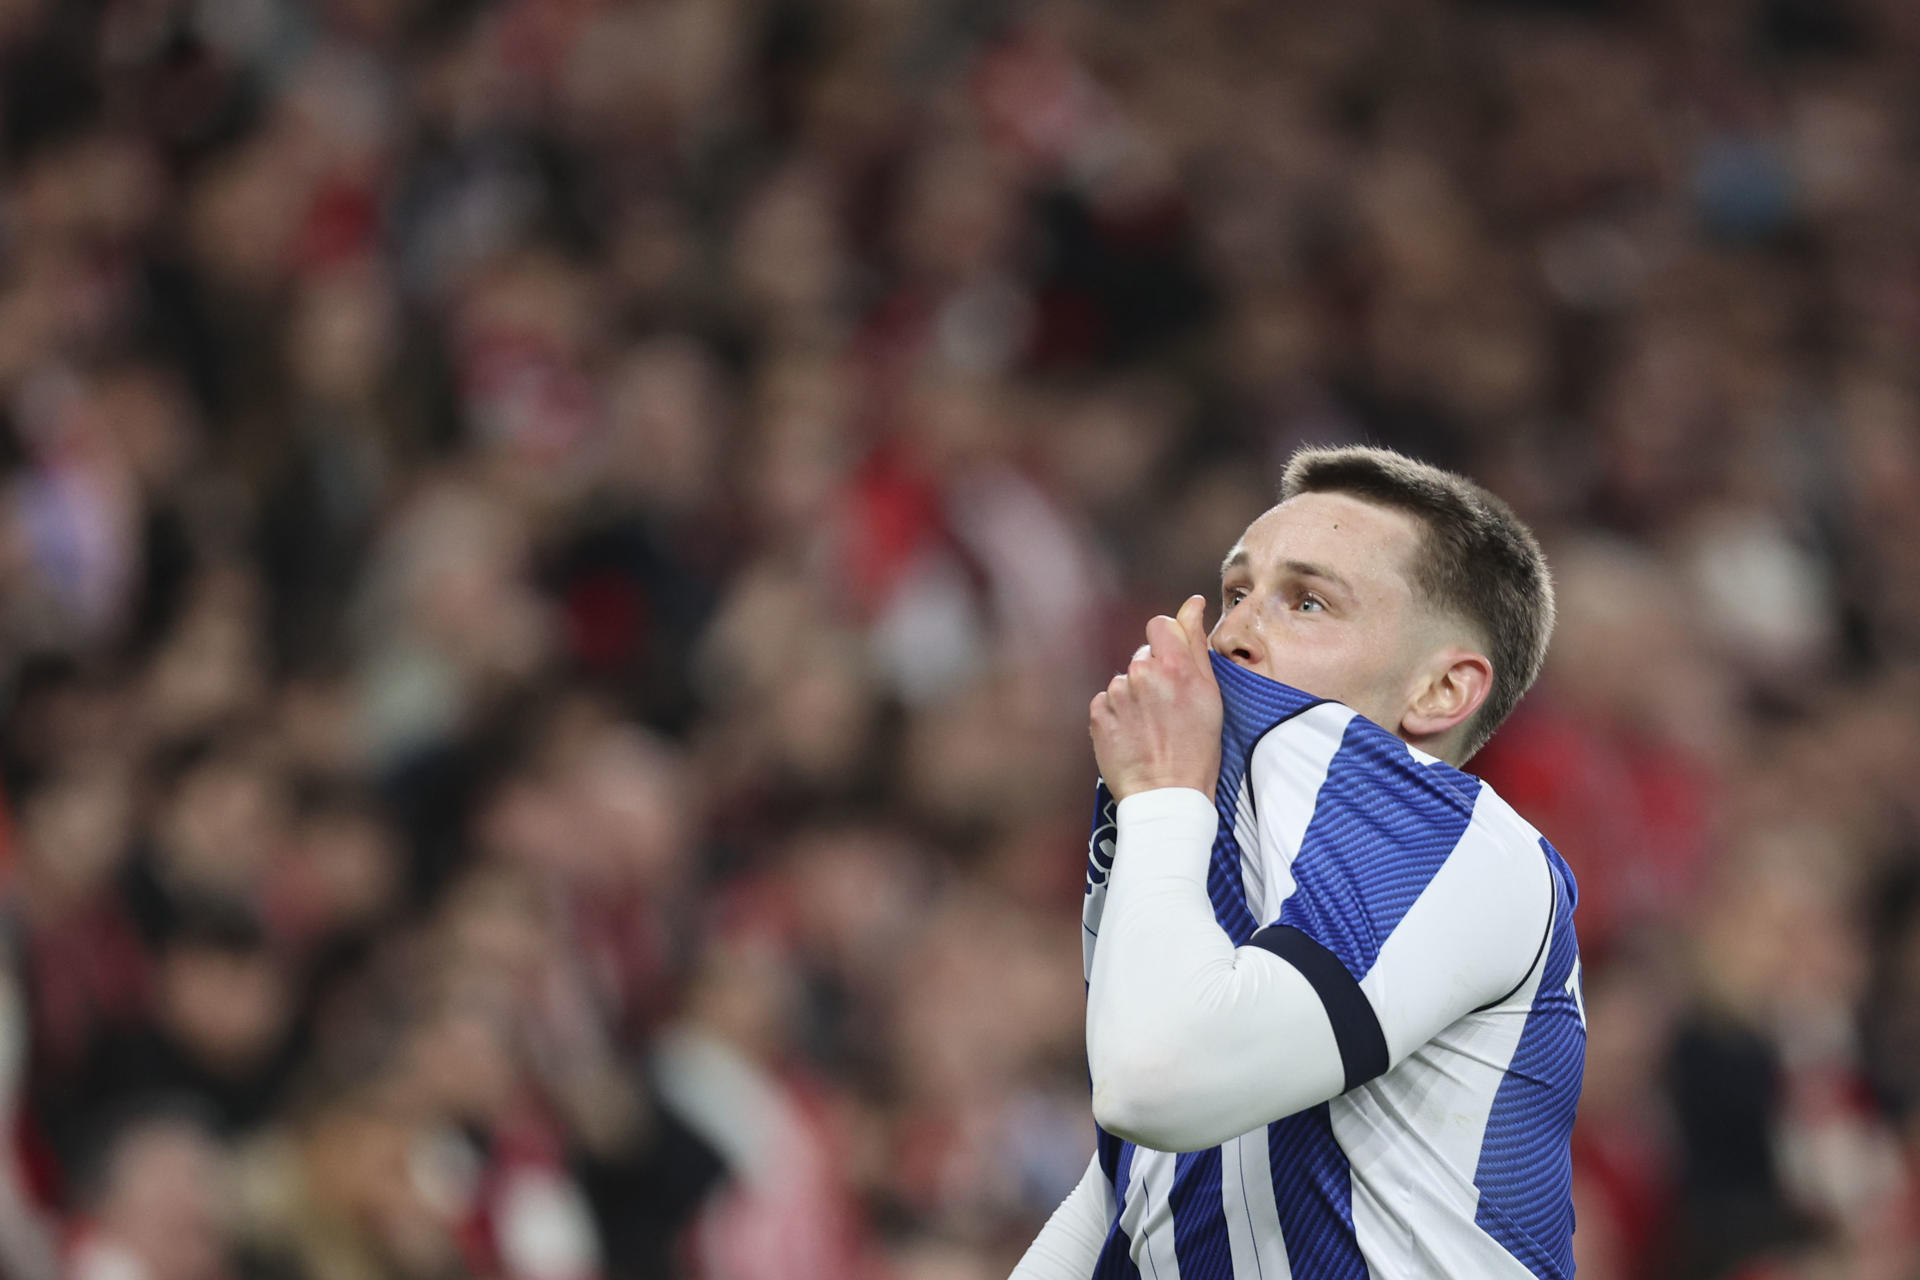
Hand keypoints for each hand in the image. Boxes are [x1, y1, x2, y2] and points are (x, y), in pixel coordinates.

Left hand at [1091, 595, 1222, 800]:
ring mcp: (1117, 694)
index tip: (1173, 663)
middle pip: (1143, 656)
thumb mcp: (1210, 694)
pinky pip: (1106, 702)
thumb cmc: (1196, 749)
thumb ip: (1196, 643)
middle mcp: (1142, 674)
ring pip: (1124, 681)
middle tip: (1168, 709)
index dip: (1167, 642)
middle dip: (1153, 675)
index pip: (1159, 625)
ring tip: (1151, 728)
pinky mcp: (1097, 714)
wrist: (1166, 795)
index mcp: (1175, 666)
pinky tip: (1132, 735)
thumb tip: (1192, 604)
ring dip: (1135, 697)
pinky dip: (1116, 715)